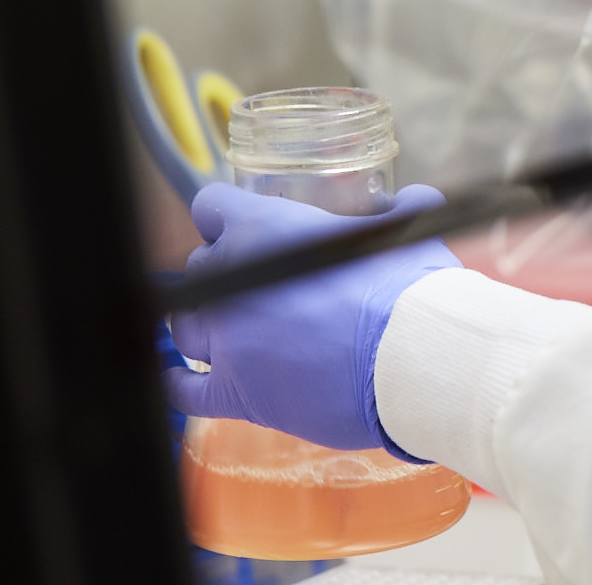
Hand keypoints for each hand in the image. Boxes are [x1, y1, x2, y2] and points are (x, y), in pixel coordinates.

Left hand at [163, 183, 459, 456]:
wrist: (409, 360)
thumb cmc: (407, 291)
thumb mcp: (406, 230)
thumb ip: (402, 208)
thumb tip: (413, 198)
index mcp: (263, 228)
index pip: (211, 207)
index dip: (226, 217)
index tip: (241, 229)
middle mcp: (231, 279)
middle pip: (199, 267)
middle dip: (222, 272)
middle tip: (258, 285)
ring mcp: (227, 340)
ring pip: (185, 324)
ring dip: (204, 323)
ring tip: (232, 328)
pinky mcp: (234, 393)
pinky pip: (184, 389)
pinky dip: (177, 382)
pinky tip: (180, 377)